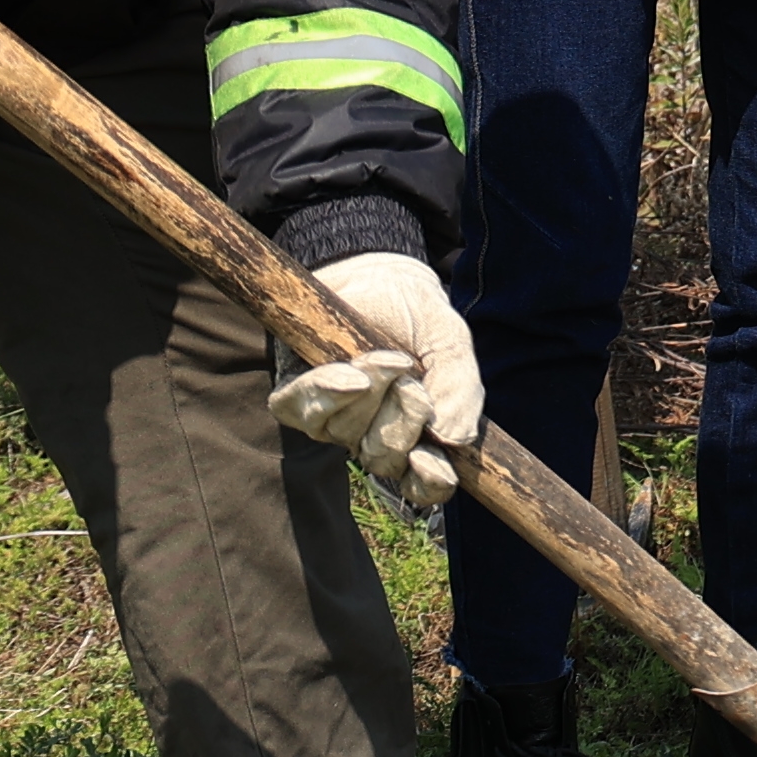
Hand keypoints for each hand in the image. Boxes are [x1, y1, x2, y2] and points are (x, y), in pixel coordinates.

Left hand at [270, 249, 484, 504]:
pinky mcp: (296, 392)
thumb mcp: (450, 342)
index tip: (431, 461)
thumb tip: (455, 438)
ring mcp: (332, 418)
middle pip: (382, 458)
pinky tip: (350, 373)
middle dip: (400, 419)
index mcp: (416, 435)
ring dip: (369, 398)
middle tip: (411, 379)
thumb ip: (461, 387)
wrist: (377, 273)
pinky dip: (327, 392)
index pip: (424, 484)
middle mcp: (371, 435)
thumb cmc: (416, 315)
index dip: (428, 482)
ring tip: (387, 359)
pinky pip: (300, 409)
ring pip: (343, 435)